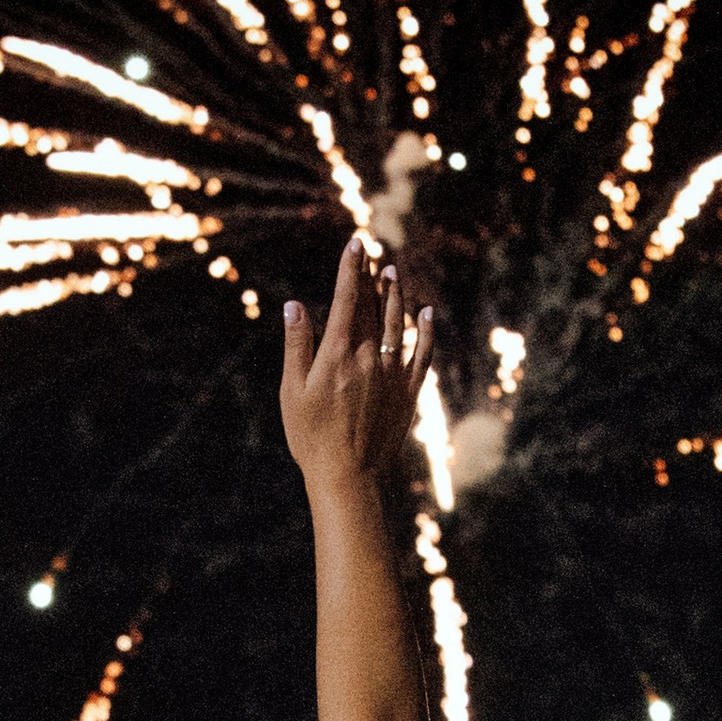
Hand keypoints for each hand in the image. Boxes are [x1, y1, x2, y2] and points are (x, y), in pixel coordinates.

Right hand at [280, 241, 433, 492]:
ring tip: (392, 272)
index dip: (350, 270)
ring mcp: (392, 374)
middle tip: (371, 251)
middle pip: (373, 306)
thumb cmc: (311, 436)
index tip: (354, 245)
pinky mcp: (408, 392)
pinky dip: (427, 330)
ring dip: (395, 295)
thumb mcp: (293, 391)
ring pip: (399, 324)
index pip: (346, 300)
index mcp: (337, 354)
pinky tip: (428, 311)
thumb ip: (297, 346)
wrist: (349, 475)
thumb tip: (295, 306)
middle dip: (371, 276)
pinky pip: (422, 354)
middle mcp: (369, 357)